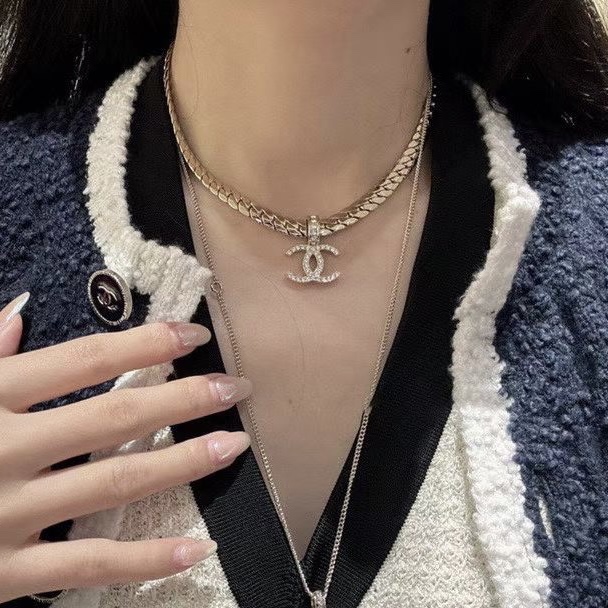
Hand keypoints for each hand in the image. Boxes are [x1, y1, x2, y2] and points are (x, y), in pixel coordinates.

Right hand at [0, 292, 251, 601]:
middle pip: (111, 418)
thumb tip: (17, 311)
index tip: (193, 334)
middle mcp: (1, 450)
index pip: (80, 359)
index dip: (142, 343)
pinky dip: (146, 559)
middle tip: (236, 388)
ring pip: (112, 485)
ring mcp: (5, 514)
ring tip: (235, 445)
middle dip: (182, 399)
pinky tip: (199, 546)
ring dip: (182, 465)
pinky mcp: (3, 573)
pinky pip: (86, 567)